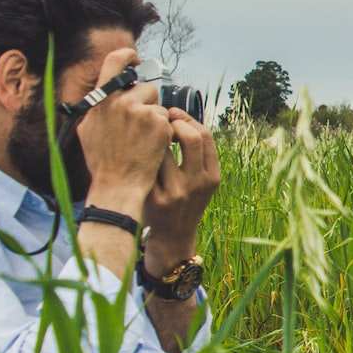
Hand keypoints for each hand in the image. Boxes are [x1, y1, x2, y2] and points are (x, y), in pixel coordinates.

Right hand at [74, 48, 170, 213]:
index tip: (135, 58)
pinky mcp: (161, 125)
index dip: (128, 56)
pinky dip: (164, 132)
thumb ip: (98, 106)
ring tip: (143, 140)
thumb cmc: (102, 161)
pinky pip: (168, 120)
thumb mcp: (89, 129)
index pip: (115, 61)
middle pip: (146, 88)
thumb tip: (105, 89)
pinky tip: (152, 146)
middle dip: (147, 103)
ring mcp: (143, 112)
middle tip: (140, 126)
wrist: (119, 184)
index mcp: (102, 100)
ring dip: (156, 119)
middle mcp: (122, 102)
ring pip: (159, 106)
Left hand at [143, 108, 220, 273]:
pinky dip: (143, 155)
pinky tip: (139, 153)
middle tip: (163, 119)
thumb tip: (181, 117)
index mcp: (213, 177)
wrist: (173, 237)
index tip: (175, 115)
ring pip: (166, 149)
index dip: (189, 119)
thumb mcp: (201, 183)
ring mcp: (177, 191)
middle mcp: (198, 183)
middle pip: (192, 137)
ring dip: (156, 138)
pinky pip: (148, 166)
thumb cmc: (185, 202)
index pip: (206, 136)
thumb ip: (198, 156)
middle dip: (176, 122)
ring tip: (150, 137)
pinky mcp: (156, 198)